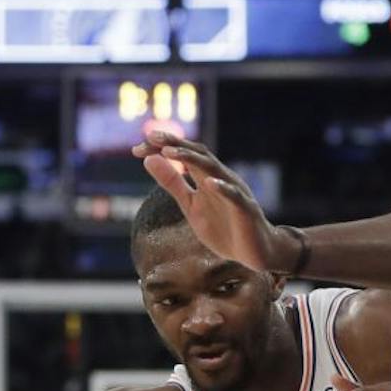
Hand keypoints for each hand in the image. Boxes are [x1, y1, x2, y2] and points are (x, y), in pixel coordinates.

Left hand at [131, 132, 291, 273]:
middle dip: (175, 144)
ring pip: (214, 169)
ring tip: (170, 152)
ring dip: (192, 159)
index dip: (161, 149)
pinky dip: (223, 189)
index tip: (136, 149)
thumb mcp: (190, 207)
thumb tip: (148, 160)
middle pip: (197, 154)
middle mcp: (220, 179)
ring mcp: (234, 193)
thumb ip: (172, 184)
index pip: (183, 155)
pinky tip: (209, 184)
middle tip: (152, 137)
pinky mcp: (245, 210)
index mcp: (206, 179)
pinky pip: (234, 196)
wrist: (254, 254)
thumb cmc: (223, 229)